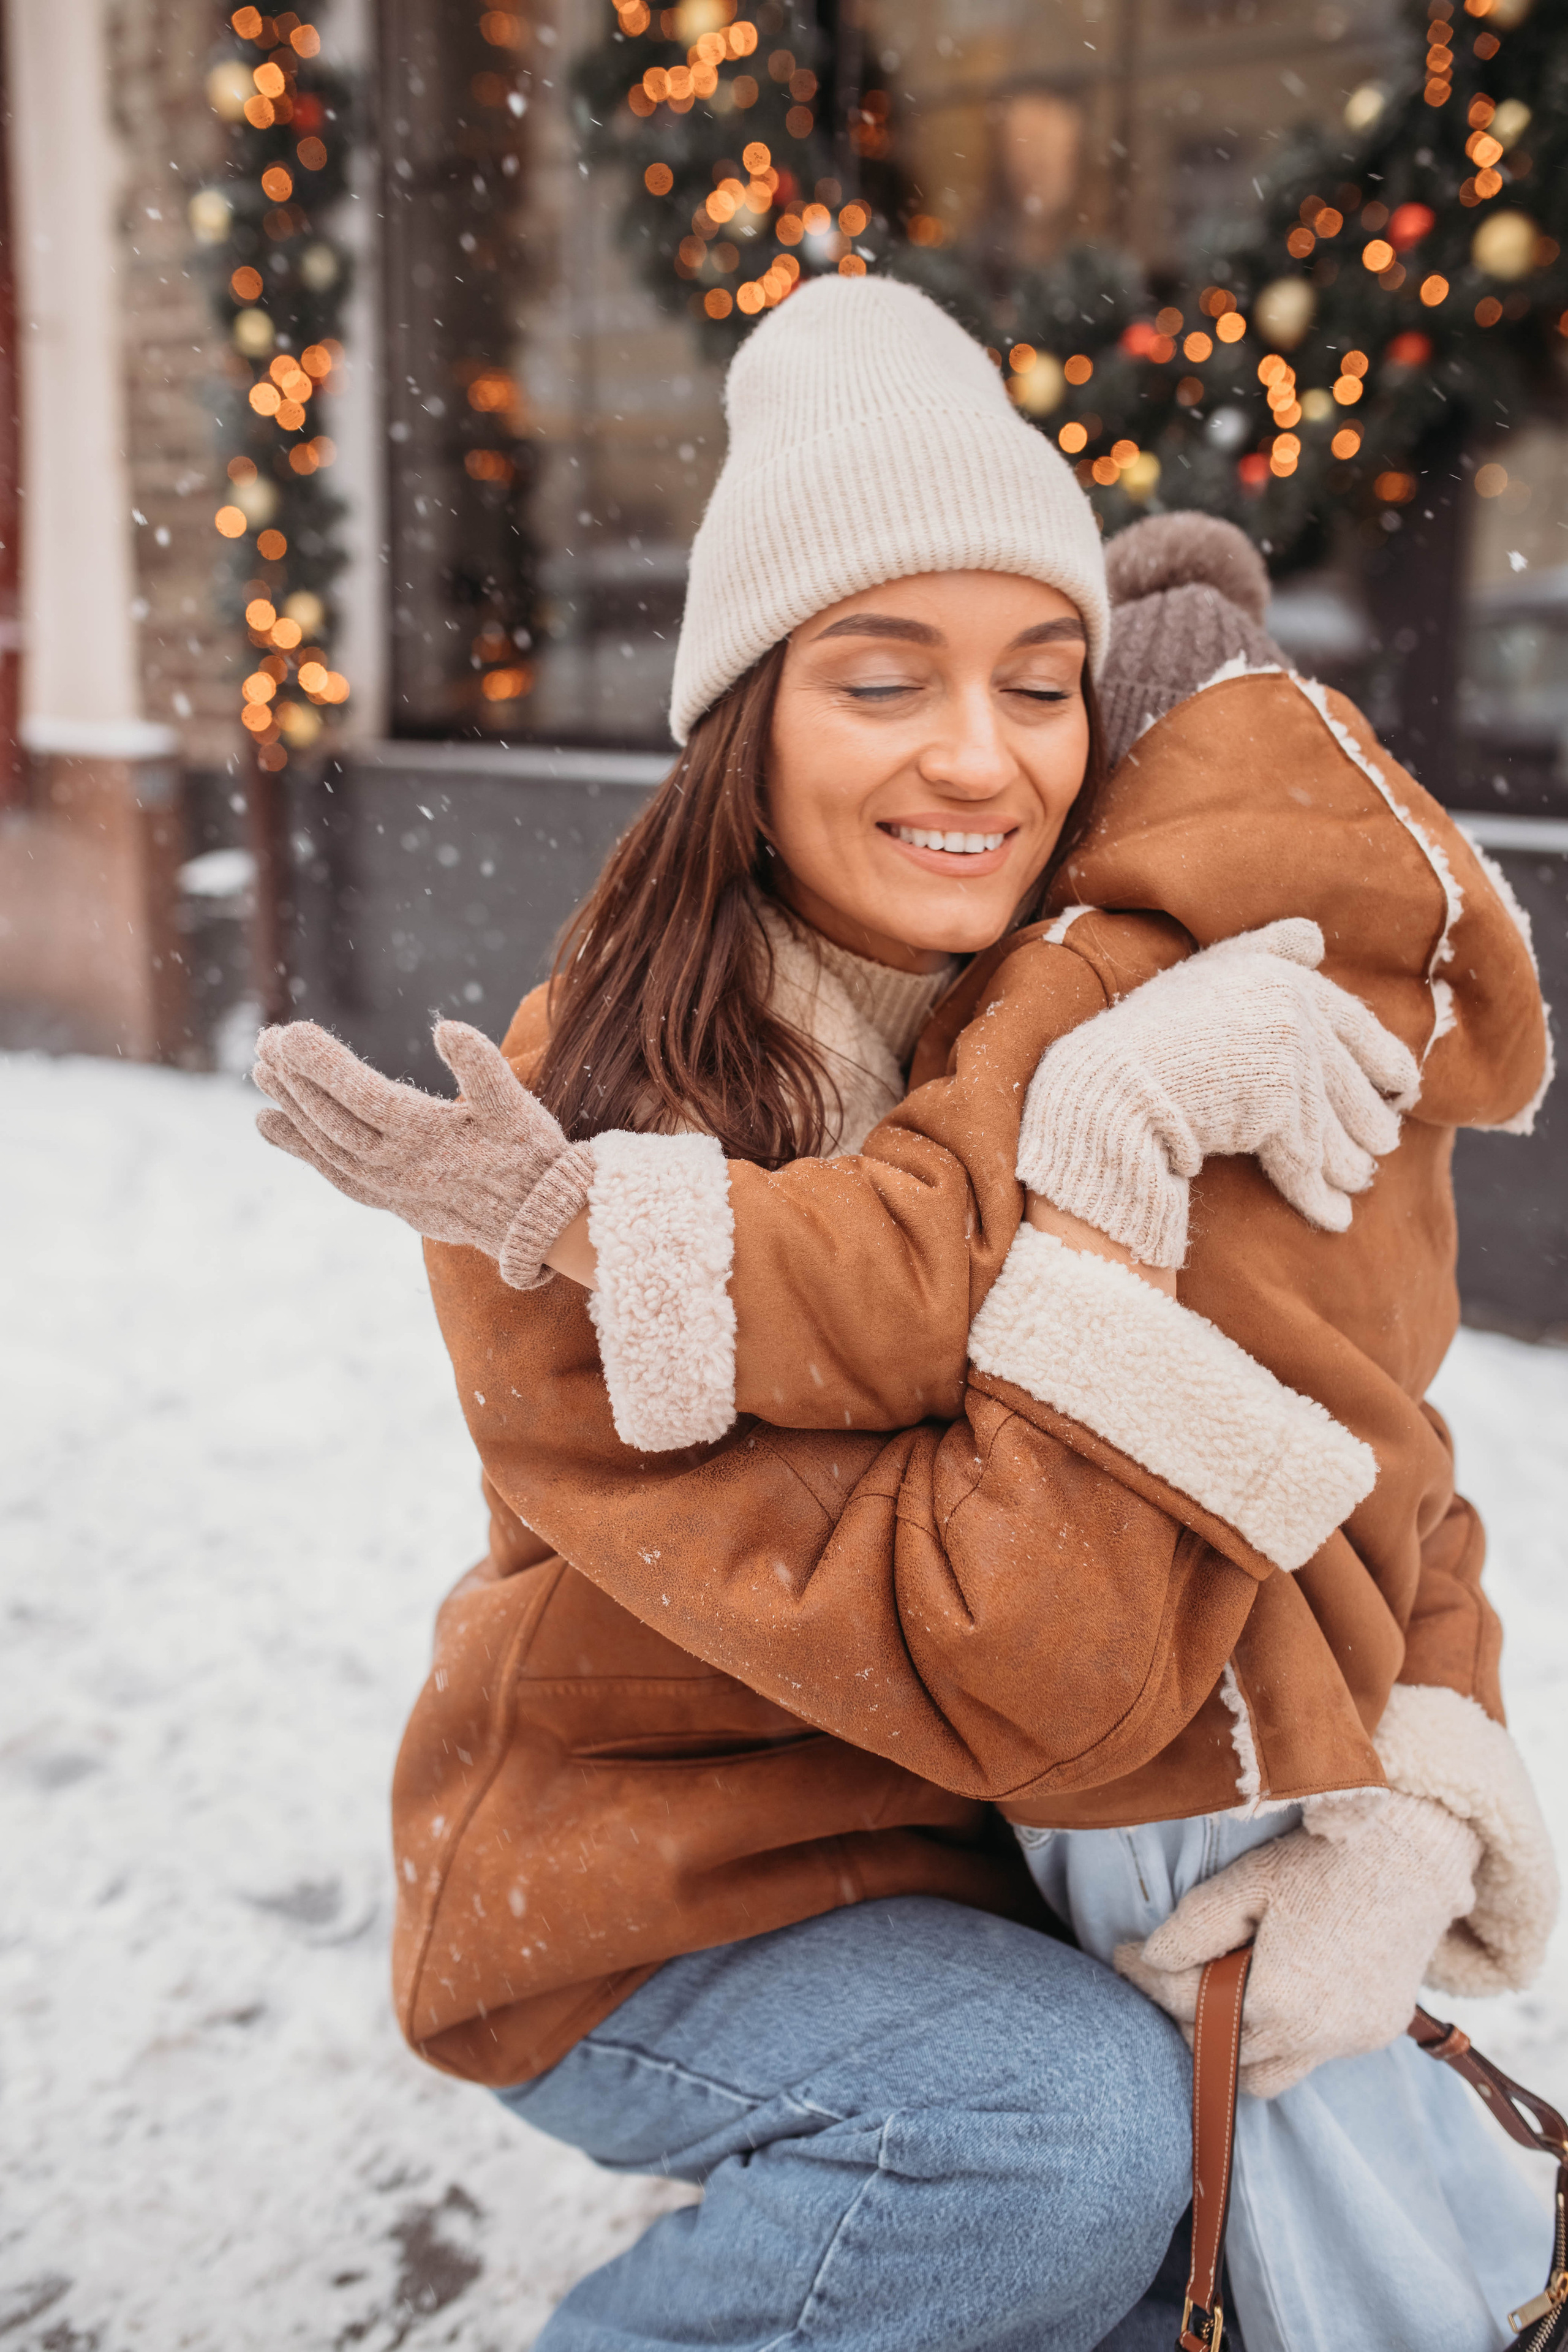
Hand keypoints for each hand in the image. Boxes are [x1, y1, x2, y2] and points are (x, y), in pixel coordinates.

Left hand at [253, 1019, 594, 1288]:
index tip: (290, 1032)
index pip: (361, 1094)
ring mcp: (389, 1187)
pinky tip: (270, 1124)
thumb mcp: (517, 1105)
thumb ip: (483, 1065)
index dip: (322, 1063)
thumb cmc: (531, 1156)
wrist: (539, 1224)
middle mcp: (399, 1165)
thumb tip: (448, 1027)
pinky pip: (332, 1172)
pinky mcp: (388, 1200)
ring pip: (326, 1145)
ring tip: (260, 1074)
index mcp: (428, 1135)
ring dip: (290, 1108)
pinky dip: (298, 1149)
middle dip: (296, 1078)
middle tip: (267, 1040)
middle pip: (332, 1118)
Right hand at [1016, 918, 1420, 1266]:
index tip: (1404, 1088)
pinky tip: (1335, 1219)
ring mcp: (1290, 1061)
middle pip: (1352, 1083)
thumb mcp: (1210, 973)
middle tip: (1380, 1148)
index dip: (1385, 1061)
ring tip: (1356, 1181)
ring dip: (1348, 1164)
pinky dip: (1319, 1197)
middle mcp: (1296, 1013)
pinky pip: (1305, 1164)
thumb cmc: (1151, 1032)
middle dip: (1368, 1122)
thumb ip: (1266, 951)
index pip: (1356, 1024)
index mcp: (1284, 977)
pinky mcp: (1277, 1110)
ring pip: (1336, 1128)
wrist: (1108, 1084)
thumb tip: (1316, 937)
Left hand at [1113, 1794, 1480, 2098]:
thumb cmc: (1324, 1860)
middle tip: (1166, 1979)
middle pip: (1223, 2056)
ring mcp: (1351, 2041)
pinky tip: (1275, 1990)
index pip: (1185, 2004)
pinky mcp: (1376, 2032)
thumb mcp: (1247, 1883)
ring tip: (1217, 1994)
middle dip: (1187, 2020)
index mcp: (1276, 2001)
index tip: (1120, 1955)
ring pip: (1269, 2077)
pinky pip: (1314, 2054)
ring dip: (1236, 2047)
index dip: (1144, 1977)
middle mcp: (1315, 2038)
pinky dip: (1284, 2034)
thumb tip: (1151, 1961)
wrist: (1416, 1853)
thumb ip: (1193, 1928)